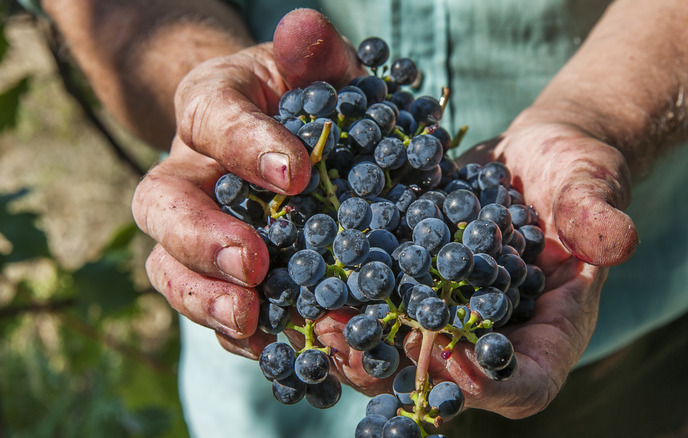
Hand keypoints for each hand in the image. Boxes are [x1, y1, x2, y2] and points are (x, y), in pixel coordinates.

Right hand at [132, 8, 363, 358]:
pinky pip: (215, 311)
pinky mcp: (218, 277)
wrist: (285, 137)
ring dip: (208, 302)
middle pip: (164, 209)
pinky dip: (245, 338)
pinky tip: (284, 354)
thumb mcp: (309, 66)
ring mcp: (195, 232)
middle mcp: (188, 174)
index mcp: (210, 109)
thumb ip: (311, 50)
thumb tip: (308, 29)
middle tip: (253, 265)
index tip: (295, 174)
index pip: (213, 120)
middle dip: (203, 240)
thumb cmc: (299, 96)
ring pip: (171, 270)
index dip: (246, 146)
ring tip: (252, 325)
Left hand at [312, 114, 638, 415]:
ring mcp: (450, 317)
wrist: (533, 156)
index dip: (485, 383)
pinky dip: (347, 301)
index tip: (444, 358)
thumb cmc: (575, 173)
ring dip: (358, 342)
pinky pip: (382, 308)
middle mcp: (495, 337)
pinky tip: (312, 282)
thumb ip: (598, 216)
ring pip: (402, 352)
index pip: (524, 382)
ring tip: (316, 317)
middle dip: (396, 369)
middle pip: (447, 381)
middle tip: (349, 347)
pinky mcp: (416, 287)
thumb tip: (620, 241)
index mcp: (550, 333)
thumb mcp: (591, 187)